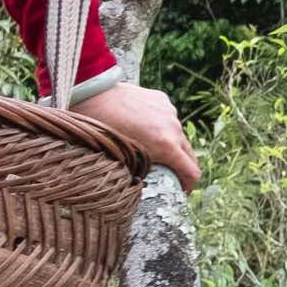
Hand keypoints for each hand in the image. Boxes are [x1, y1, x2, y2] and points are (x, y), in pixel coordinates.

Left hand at [75, 80, 203, 190]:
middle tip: (168, 174)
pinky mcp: (162, 100)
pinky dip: (160, 126)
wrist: (94, 95)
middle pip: (189, 153)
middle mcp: (174, 128)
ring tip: (147, 145)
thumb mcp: (124, 159)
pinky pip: (167, 118)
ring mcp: (170, 112)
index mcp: (167, 146)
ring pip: (176, 134)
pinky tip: (141, 125)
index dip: (189, 185)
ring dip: (168, 143)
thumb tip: (145, 181)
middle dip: (182, 166)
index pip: (192, 171)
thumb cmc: (103, 130)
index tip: (181, 191)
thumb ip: (143, 169)